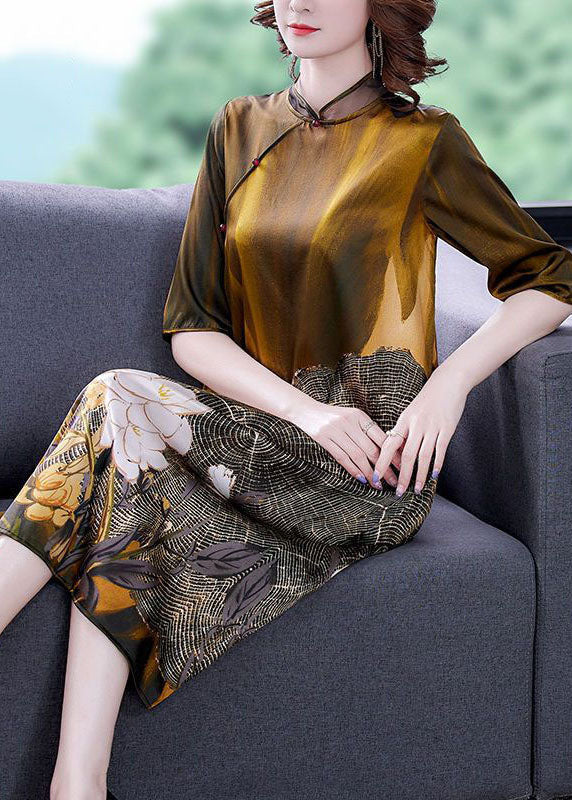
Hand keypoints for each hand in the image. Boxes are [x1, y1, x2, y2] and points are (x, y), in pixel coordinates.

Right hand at [286, 399, 400, 488]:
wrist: (305, 410)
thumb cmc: (332, 417)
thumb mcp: (350, 418)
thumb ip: (365, 430)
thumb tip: (385, 451)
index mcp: (359, 416)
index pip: (380, 437)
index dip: (392, 453)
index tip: (402, 467)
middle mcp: (349, 422)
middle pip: (371, 449)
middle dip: (384, 467)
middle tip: (394, 481)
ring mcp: (336, 430)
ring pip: (358, 455)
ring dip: (370, 473)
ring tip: (378, 485)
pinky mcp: (324, 438)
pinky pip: (342, 457)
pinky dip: (353, 469)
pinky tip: (361, 479)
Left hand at [372, 367, 468, 495]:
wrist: (448, 382)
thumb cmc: (428, 399)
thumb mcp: (411, 412)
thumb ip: (404, 430)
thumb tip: (394, 450)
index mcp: (404, 420)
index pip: (388, 445)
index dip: (382, 462)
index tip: (376, 477)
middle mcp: (416, 425)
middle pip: (405, 455)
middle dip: (401, 476)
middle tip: (398, 492)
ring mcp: (432, 427)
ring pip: (422, 456)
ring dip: (418, 475)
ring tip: (416, 489)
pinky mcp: (447, 429)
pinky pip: (440, 450)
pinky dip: (436, 464)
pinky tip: (433, 476)